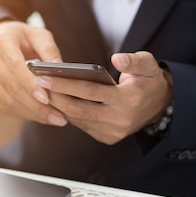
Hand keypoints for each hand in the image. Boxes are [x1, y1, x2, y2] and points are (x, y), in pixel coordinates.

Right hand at [0, 20, 67, 125]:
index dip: (30, 84)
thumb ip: (50, 50)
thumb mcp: (38, 35)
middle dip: (36, 105)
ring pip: (7, 101)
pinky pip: (2, 107)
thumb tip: (60, 68)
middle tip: (58, 117)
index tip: (47, 99)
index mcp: (1, 41)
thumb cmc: (21, 39)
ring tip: (53, 119)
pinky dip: (22, 114)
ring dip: (31, 113)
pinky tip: (38, 116)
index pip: (14, 66)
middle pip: (11, 87)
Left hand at [35, 51, 172, 143]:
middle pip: (78, 109)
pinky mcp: (106, 138)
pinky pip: (81, 125)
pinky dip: (67, 113)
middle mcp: (119, 120)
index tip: (43, 76)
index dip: (64, 84)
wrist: (159, 106)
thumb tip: (117, 59)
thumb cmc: (148, 80)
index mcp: (129, 100)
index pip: (90, 92)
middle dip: (54, 97)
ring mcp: (112, 132)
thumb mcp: (148, 65)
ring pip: (77, 119)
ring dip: (57, 106)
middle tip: (36, 84)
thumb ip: (133, 61)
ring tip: (41, 91)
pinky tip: (55, 100)